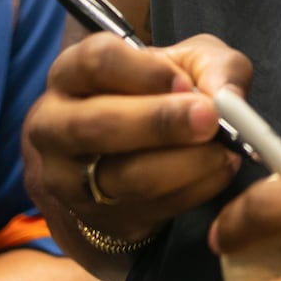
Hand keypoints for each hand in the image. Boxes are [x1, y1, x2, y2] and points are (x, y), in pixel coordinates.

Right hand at [22, 34, 248, 264]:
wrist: (124, 155)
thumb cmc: (154, 94)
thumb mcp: (185, 63)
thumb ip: (212, 66)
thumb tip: (226, 96)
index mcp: (71, 73)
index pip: (96, 62)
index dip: (144, 72)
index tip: (185, 82)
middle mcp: (54, 125)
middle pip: (99, 124)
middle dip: (161, 123)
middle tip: (209, 119)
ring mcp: (67, 178)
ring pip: (123, 176)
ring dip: (184, 164)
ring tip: (224, 150)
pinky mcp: (95, 218)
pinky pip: (148, 208)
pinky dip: (192, 191)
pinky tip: (218, 172)